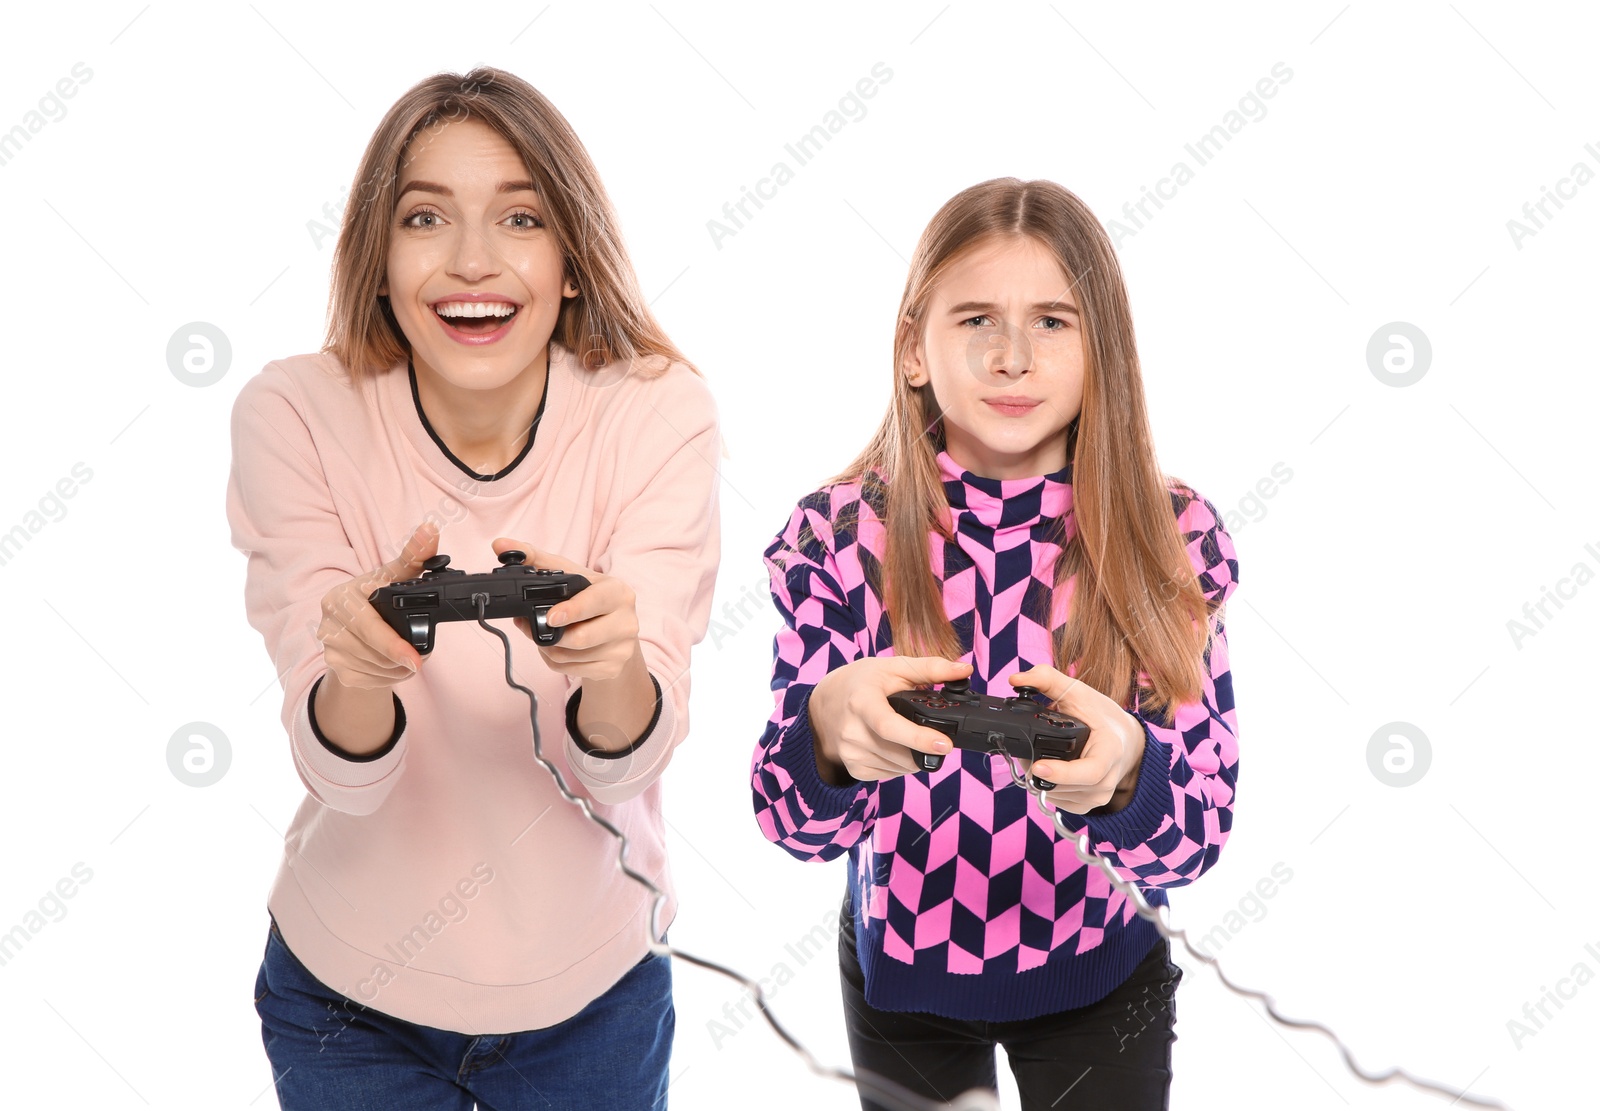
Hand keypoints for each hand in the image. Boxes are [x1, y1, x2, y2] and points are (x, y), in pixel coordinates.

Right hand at [315, 520, 438, 689]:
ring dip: (400, 667)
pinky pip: (374, 682)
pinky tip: (391, 664)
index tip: (416, 659)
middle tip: (419, 654)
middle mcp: (328, 625)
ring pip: (379, 669)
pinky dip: (390, 677)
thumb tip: (430, 529)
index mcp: (339, 598)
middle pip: (377, 652)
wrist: (353, 632)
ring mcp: (330, 651)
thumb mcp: (392, 577)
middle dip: (404, 656)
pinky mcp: (338, 673)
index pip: (370, 626)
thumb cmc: (375, 599)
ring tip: (405, 654)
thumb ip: (413, 555)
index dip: (395, 644)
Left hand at [490, 538, 639, 680]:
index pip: (596, 602)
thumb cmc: (590, 598)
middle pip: (581, 638)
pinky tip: (560, 649)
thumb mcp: (570, 576)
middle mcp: (627, 621)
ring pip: (572, 657)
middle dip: (552, 636)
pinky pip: (573, 670)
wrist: (617, 631)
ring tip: (548, 635)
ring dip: (549, 649)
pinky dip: (557, 662)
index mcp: (618, 592)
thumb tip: (500, 545)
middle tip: (537, 625)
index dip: (572, 611)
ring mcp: (622, 649)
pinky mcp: (613, 669)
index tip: (551, 617)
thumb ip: (535, 559)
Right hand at [807, 656, 971, 784]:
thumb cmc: (861, 682)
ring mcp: (852, 754)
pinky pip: (891, 774)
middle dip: (926, 747)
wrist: (825, 704)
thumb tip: (964, 669)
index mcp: (862, 702)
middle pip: (902, 753)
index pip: (889, 726)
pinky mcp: (855, 769)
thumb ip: (931, 668)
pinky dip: (901, 764)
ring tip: (909, 736)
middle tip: (934, 734)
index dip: (918, 738)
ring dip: (915, 756)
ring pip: (901, 768)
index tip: (945, 744)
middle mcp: (853, 732)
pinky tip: (895, 745)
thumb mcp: (892, 668)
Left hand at [1009, 665, 1146, 814]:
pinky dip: (1048, 788)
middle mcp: (1107, 779)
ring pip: (1058, 796)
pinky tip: (1048, 770)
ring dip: (1040, 780)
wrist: (1124, 739)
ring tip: (1036, 758)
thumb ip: (1047, 679)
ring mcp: (1099, 796)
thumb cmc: (1101, 716)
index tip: (1037, 765)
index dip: (1061, 773)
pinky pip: (1060, 802)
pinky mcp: (1089, 805)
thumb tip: (1015, 678)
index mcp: (1110, 751)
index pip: (1089, 772)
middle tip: (1023, 752)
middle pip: (1066, 786)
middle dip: (1038, 772)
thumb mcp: (1078, 692)